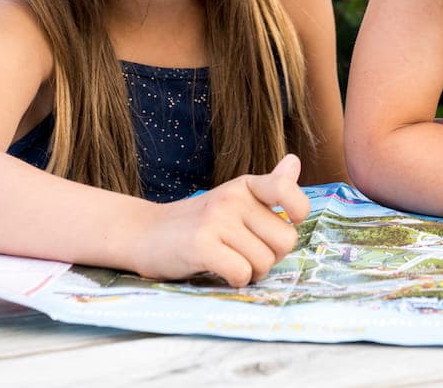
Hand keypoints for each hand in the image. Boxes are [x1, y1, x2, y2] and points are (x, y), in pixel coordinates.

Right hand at [130, 153, 310, 284]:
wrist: (144, 234)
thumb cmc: (197, 222)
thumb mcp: (233, 198)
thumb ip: (268, 186)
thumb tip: (295, 161)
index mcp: (246, 185)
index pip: (287, 188)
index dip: (298, 210)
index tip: (288, 221)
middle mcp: (233, 198)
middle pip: (286, 240)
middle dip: (271, 256)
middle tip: (246, 253)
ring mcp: (216, 220)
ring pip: (264, 262)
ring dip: (251, 272)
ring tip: (229, 261)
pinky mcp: (200, 245)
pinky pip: (242, 273)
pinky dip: (235, 280)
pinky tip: (219, 271)